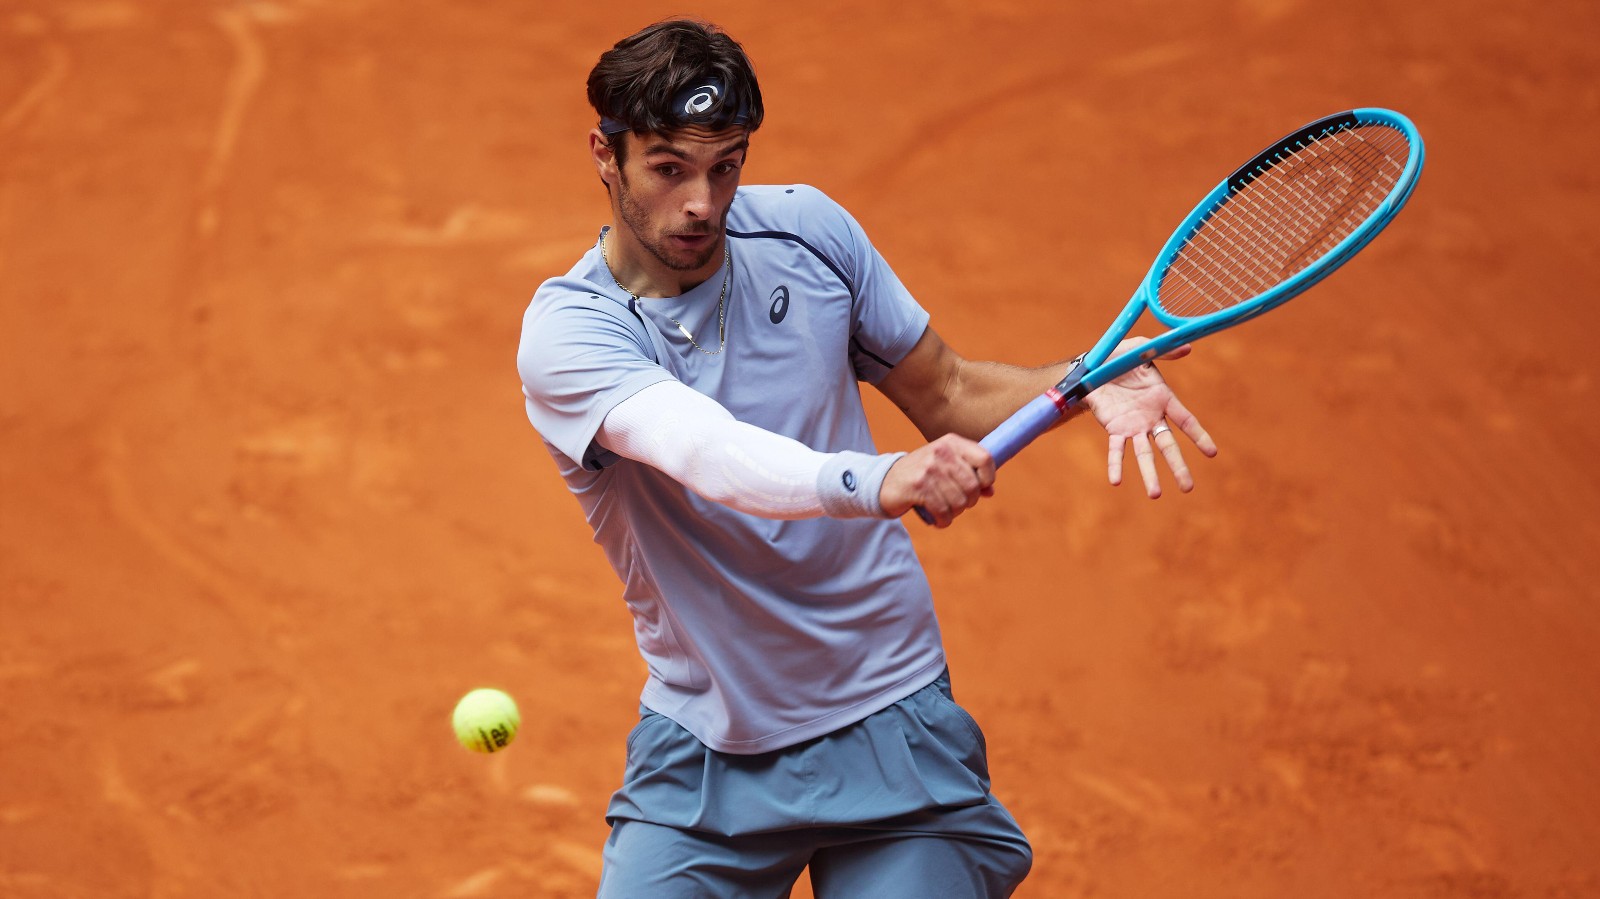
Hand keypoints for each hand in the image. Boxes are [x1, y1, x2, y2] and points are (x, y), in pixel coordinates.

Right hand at [879, 434, 994, 527]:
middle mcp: (941, 452)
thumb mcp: (946, 466)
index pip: (985, 459)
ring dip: (954, 513)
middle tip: (957, 504)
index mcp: (951, 442)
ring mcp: (929, 468)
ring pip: (959, 502)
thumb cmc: (922, 475)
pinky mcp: (918, 486)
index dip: (988, 478)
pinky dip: (943, 521)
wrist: (885, 481)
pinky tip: (938, 520)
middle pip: (973, 486)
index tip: (980, 487)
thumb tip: (990, 491)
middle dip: (969, 501)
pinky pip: (943, 511)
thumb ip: (969, 475)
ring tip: (945, 511)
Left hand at [1083, 338, 1217, 497]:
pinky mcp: (1115, 429)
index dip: (1198, 436)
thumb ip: (1163, 351)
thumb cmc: (1119, 357)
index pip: (1186, 421)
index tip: (1212, 453)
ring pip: (1144, 453)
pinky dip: (1116, 464)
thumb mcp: (1141, 349)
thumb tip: (1188, 346)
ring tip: (1155, 495)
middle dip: (1178, 466)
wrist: (1090, 367)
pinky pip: (1116, 450)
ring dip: (1149, 474)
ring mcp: (1133, 426)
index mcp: (1163, 399)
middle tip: (1188, 488)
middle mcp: (1151, 417)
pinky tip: (1116, 481)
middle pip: (1168, 445)